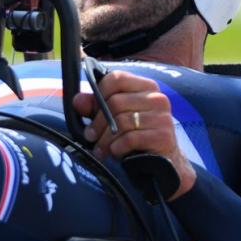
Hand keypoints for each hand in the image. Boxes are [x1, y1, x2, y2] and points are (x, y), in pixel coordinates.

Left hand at [72, 70, 195, 199]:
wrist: (163, 162)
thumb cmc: (136, 135)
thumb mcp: (114, 118)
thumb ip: (95, 106)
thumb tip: (77, 100)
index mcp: (146, 87)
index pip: (117, 78)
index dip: (99, 93)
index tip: (92, 110)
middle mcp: (157, 98)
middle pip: (116, 102)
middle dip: (97, 122)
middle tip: (90, 135)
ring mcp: (162, 117)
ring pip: (121, 122)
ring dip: (104, 139)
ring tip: (99, 149)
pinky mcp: (163, 136)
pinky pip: (130, 139)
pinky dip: (117, 147)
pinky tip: (116, 152)